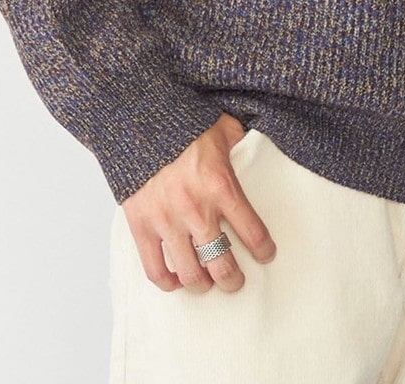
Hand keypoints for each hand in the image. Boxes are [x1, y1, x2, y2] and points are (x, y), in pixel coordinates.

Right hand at [120, 112, 276, 293]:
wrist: (138, 121)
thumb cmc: (183, 124)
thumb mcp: (223, 127)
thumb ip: (241, 143)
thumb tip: (258, 147)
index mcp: (221, 186)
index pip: (252, 232)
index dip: (263, 250)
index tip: (267, 255)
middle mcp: (196, 210)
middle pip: (221, 263)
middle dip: (232, 278)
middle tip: (235, 280)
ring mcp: (167, 221)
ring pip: (191, 273)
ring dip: (203, 284)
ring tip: (207, 282)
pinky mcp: (141, 226)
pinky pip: (155, 269)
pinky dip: (168, 282)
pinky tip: (177, 280)